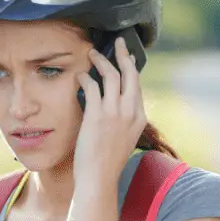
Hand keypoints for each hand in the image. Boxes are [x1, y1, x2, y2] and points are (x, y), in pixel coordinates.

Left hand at [74, 36, 147, 187]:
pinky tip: (80, 75)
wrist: (99, 178)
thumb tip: (114, 106)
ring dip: (101, 61)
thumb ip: (123, 121)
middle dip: (123, 55)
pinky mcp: (97, 115)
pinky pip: (92, 86)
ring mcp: (115, 113)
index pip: (137, 86)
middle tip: (117, 43)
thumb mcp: (123, 139)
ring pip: (112, 76)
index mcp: (139, 118)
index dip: (131, 69)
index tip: (126, 58)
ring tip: (92, 53)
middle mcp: (130, 112)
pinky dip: (85, 77)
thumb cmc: (107, 162)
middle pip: (130, 74)